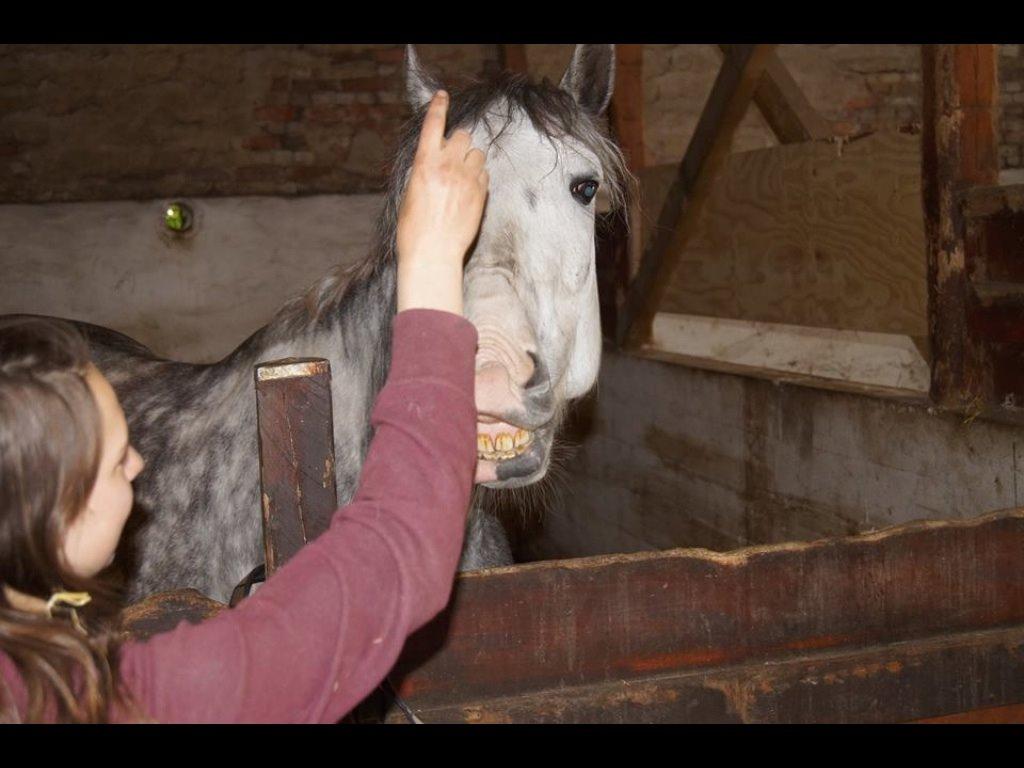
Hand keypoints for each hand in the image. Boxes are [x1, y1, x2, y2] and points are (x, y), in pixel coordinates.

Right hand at [396, 90, 488, 314]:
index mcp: (424, 163)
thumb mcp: (410, 192)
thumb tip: (434, 159)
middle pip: (462, 135)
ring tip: (461, 177)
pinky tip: (469, 192)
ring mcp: (468, 179)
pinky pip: (485, 173)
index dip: (438, 106)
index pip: (433, 124)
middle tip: (452, 158)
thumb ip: (424, 170)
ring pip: (477, 153)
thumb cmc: (414, 228)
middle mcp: (448, 166)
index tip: (442, 96)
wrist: (433, 253)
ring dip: (470, 159)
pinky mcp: (481, 193)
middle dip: (458, 142)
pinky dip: (479, 177)